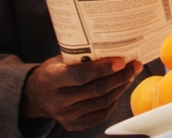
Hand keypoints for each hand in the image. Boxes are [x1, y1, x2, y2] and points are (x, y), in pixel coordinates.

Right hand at [20, 55, 141, 130]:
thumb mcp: (59, 60)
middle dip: (120, 76)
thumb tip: (112, 47)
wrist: (36, 97)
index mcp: (51, 80)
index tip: (121, 61)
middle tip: (135, 65)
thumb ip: (80, 57)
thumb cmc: (52, 73)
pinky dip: (113, 100)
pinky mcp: (74, 124)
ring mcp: (66, 115)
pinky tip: (120, 88)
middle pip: (96, 90)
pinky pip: (101, 114)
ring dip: (120, 87)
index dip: (103, 69)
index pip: (81, 75)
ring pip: (102, 102)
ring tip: (130, 74)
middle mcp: (58, 101)